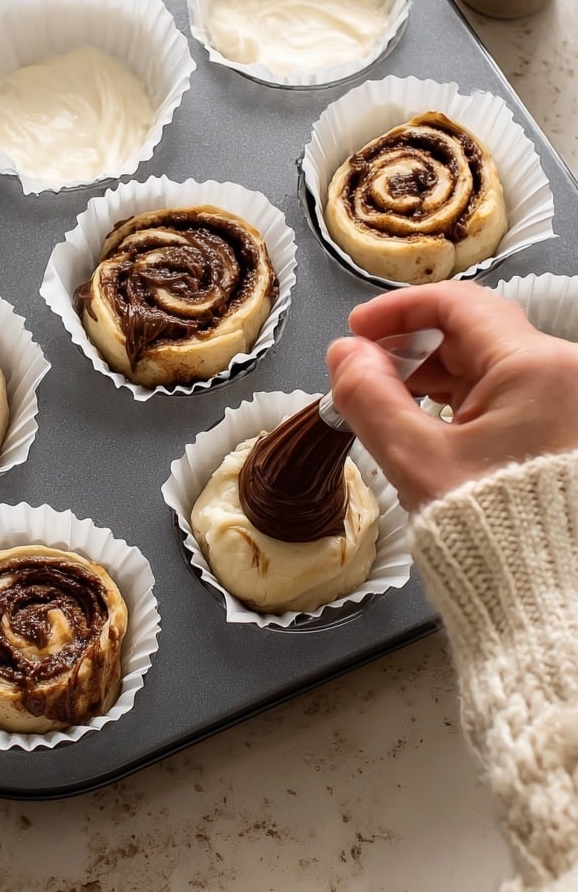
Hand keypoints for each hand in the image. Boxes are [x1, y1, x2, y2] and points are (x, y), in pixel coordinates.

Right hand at [326, 281, 577, 510]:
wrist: (549, 598)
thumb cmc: (495, 535)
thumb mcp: (415, 460)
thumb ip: (368, 397)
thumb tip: (345, 355)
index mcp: (535, 368)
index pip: (458, 303)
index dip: (398, 311)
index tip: (359, 328)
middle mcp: (564, 376)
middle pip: (473, 333)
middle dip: (411, 348)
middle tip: (364, 370)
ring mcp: (567, 404)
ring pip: (488, 365)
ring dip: (433, 375)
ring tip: (388, 404)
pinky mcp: (562, 431)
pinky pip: (506, 395)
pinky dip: (462, 400)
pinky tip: (428, 425)